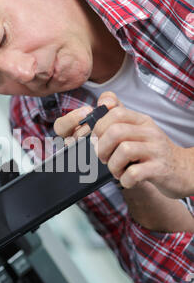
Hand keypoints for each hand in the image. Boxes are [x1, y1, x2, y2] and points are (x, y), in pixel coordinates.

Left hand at [54, 91, 193, 198]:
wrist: (183, 170)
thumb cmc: (152, 152)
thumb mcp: (138, 131)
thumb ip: (119, 118)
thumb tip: (101, 102)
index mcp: (142, 121)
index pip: (115, 112)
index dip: (99, 128)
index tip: (98, 141)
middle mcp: (150, 132)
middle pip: (115, 132)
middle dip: (102, 149)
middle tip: (105, 159)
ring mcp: (156, 150)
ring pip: (124, 151)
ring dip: (113, 166)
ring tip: (117, 171)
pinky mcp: (160, 169)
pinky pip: (134, 173)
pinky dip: (125, 179)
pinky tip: (127, 179)